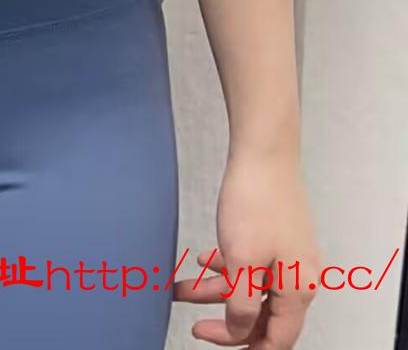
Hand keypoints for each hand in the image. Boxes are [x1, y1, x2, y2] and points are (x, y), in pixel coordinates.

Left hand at [171, 148, 320, 346]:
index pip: (278, 339)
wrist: (263, 151)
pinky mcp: (275, 235)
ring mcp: (288, 254)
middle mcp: (299, 276)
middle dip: (227, 320)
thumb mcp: (243, 261)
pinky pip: (250, 263)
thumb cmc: (256, 201)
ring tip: (182, 288)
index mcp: (298, 290)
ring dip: (217, 291)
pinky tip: (203, 259)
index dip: (246, 347)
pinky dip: (227, 267)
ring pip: (251, 286)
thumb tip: (238, 332)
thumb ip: (240, 304)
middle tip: (196, 324)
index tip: (212, 339)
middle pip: (262, 315)